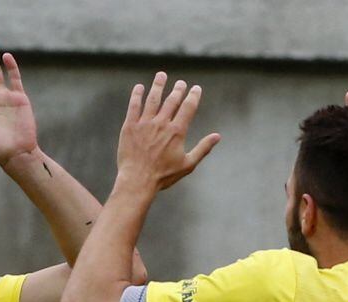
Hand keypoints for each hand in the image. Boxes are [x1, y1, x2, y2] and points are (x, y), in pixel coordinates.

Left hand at [116, 72, 219, 192]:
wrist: (138, 180)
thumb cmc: (163, 176)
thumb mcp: (188, 164)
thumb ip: (203, 148)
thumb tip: (217, 136)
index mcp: (177, 132)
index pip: (188, 108)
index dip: (193, 96)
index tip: (196, 88)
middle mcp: (161, 124)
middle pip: (171, 101)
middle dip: (177, 90)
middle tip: (181, 83)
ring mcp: (144, 124)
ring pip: (152, 99)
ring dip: (158, 86)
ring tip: (161, 75)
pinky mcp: (129, 127)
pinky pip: (133, 107)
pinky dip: (137, 96)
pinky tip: (139, 87)